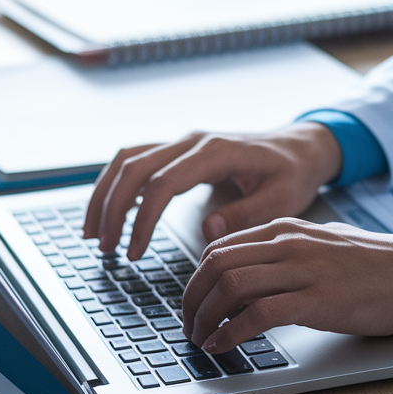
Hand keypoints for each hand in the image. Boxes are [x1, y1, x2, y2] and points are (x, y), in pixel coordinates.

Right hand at [83, 123, 341, 260]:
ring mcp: (183, 143)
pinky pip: (136, 160)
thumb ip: (245, 214)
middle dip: (111, 208)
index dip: (142, 219)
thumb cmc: (292, 173)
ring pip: (127, 159)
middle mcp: (192, 141)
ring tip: (92, 233)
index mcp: (216, 151)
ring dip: (104, 194)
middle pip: (134, 167)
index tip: (135, 252)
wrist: (300, 147)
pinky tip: (108, 213)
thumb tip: (208, 230)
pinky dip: (115, 185)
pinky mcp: (179, 151)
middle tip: (103, 247)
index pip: (163, 183)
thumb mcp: (281, 200)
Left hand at [183, 219, 392, 352]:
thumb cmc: (377, 265)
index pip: (219, 248)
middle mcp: (288, 243)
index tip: (192, 306)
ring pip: (230, 285)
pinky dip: (232, 332)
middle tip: (188, 327)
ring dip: (206, 318)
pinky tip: (225, 346)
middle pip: (215, 265)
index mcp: (285, 229)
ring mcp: (302, 270)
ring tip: (201, 340)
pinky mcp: (317, 299)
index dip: (196, 281)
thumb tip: (253, 273)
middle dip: (191, 300)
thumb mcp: (322, 244)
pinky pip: (258, 313)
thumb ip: (286, 253)